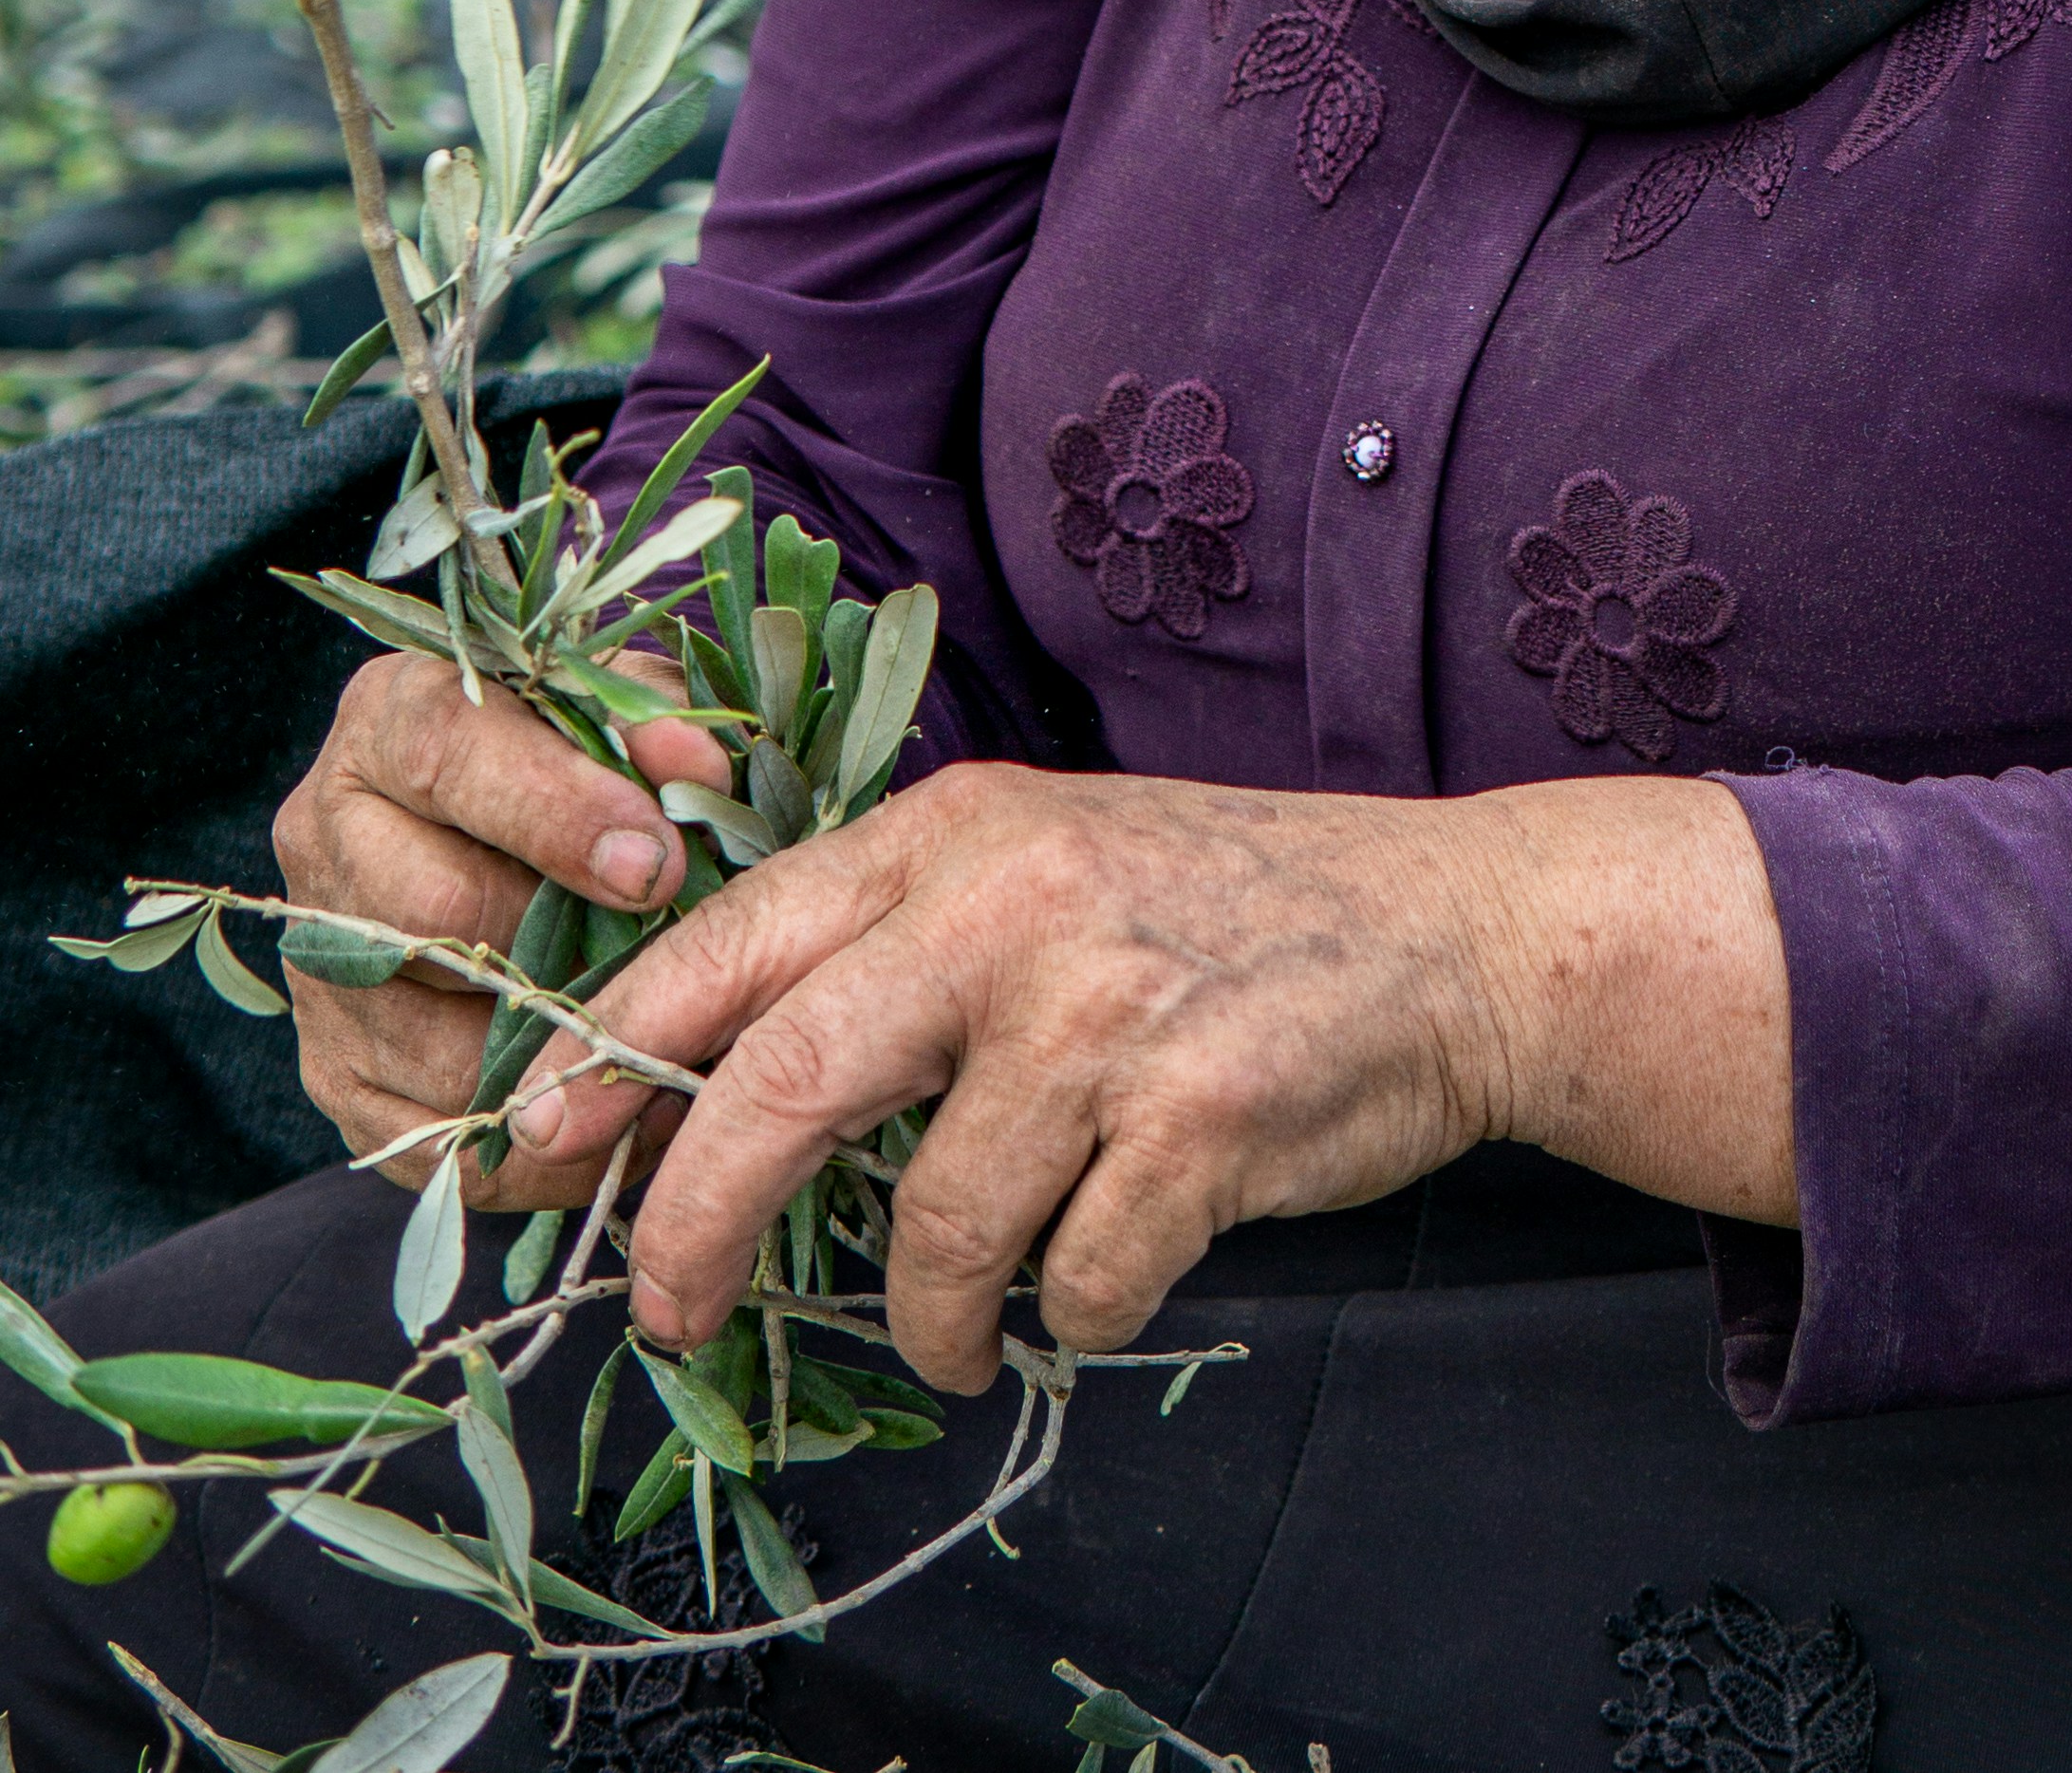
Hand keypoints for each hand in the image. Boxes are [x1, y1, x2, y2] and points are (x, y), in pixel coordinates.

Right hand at [272, 652, 729, 1206]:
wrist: (500, 835)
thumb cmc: (575, 758)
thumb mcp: (614, 711)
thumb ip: (651, 727)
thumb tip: (695, 772)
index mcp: (391, 718)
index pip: (448, 757)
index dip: (557, 814)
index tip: (656, 863)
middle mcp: (328, 835)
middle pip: (425, 914)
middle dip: (560, 949)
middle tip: (666, 973)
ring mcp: (320, 964)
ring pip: (431, 1042)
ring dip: (557, 1061)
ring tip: (660, 1054)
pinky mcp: (335, 1068)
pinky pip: (432, 1138)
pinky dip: (535, 1149)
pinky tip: (616, 1123)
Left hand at [510, 763, 1793, 1391]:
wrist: (1456, 932)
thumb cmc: (1231, 910)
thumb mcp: (1049, 859)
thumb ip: (904, 938)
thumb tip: (717, 1085)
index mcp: (957, 831)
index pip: (735, 941)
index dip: (612, 1056)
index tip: (530, 1147)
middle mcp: (1016, 902)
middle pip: (784, 1080)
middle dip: (695, 1220)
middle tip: (666, 1313)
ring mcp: (1108, 1008)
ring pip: (938, 1223)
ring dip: (937, 1311)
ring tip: (964, 1326)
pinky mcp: (1198, 1115)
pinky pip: (1077, 1278)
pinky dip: (1077, 1308)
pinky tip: (1109, 1271)